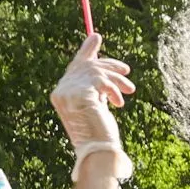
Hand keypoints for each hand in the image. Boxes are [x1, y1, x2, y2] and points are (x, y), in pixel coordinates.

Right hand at [51, 34, 133, 154]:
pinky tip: (118, 102)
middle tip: (127, 71)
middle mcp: (60, 92)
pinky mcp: (79, 94)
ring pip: (96, 71)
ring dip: (116, 79)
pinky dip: (113, 88)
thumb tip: (101, 65)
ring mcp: (67, 93)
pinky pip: (100, 80)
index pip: (75, 66)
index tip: (97, 36)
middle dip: (109, 65)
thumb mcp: (97, 104)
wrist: (99, 152)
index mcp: (60, 94)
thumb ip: (95, 86)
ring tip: (129, 90)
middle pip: (86, 65)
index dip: (87, 50)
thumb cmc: (100, 133)